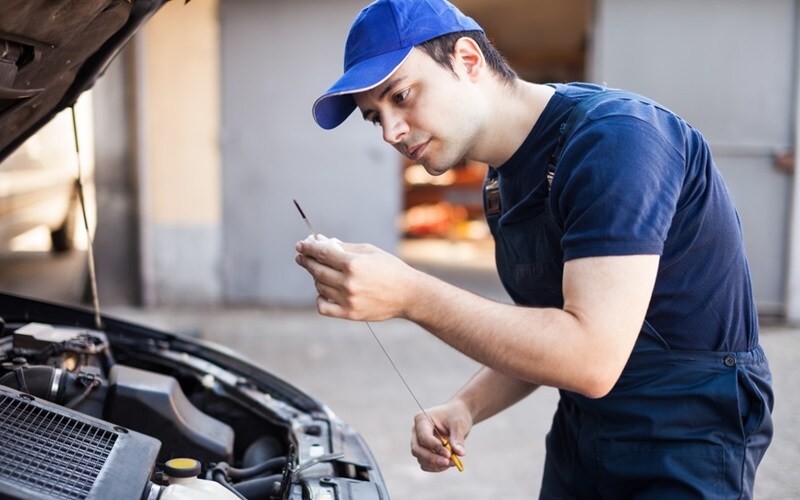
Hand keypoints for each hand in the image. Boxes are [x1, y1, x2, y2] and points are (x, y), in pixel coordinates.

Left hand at [294, 235, 420, 320]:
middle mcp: (348, 282)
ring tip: (322, 272)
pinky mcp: (349, 313)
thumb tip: (321, 242)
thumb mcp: (369, 251)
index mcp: (353, 264)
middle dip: (307, 261)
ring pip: (319, 286)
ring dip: (316, 277)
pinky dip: (320, 298)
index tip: (300, 245)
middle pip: (317, 270)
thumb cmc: (390, 269)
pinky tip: (324, 291)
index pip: (322, 253)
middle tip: (302, 257)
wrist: (408, 294)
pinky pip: (323, 307)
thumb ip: (344, 248)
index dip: (308, 248)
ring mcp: (347, 299)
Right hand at [410, 399, 471, 472]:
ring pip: (420, 458)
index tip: (449, 454)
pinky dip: (436, 467)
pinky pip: (425, 463)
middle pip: (417, 449)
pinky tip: (448, 464)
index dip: (434, 447)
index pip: (423, 436)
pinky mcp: (424, 451)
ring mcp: (419, 442)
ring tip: (453, 462)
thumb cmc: (457, 415)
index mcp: (422, 419)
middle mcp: (417, 431)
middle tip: (448, 462)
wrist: (458, 415)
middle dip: (432, 458)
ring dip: (435, 464)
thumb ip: (458, 438)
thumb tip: (460, 453)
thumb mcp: (459, 424)